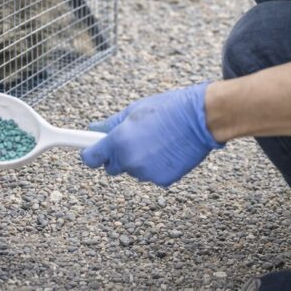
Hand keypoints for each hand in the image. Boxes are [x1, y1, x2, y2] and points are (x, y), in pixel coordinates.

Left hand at [81, 83, 222, 187]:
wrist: (200, 119)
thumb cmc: (168, 109)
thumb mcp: (134, 111)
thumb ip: (111, 124)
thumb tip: (92, 128)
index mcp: (118, 141)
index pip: (90, 158)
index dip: (89, 153)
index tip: (90, 149)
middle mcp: (129, 161)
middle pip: (111, 167)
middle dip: (116, 156)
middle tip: (132, 139)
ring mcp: (146, 173)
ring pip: (133, 170)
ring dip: (138, 160)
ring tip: (156, 140)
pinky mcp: (162, 180)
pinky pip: (150, 175)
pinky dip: (155, 166)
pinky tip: (167, 150)